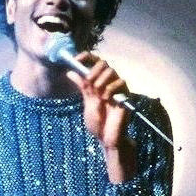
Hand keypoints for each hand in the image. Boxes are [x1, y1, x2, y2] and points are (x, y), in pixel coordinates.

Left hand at [66, 52, 136, 182]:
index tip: (76, 59)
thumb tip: (70, 72)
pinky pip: (120, 81)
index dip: (86, 57)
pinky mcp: (125, 94)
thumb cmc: (98, 123)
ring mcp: (117, 88)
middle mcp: (108, 83)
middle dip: (94, 70)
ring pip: (112, 70)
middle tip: (89, 82)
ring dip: (102, 79)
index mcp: (98, 83)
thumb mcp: (87, 103)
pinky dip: (111, 88)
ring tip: (98, 93)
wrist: (107, 138)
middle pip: (103, 62)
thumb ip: (82, 87)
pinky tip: (107, 98)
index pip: (94, 62)